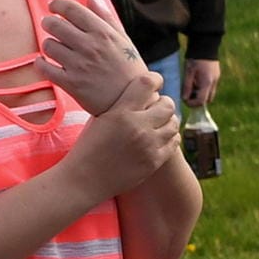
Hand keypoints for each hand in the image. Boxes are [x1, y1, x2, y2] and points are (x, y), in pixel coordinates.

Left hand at [34, 0, 154, 115]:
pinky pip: (44, 67)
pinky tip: (45, 63)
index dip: (57, 5)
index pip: (71, 9)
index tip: (53, 7)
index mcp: (103, 33)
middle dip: (49, 23)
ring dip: (48, 45)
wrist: (134, 103)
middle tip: (51, 27)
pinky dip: (40, 64)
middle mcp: (90, 46)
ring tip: (55, 49)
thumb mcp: (123, 40)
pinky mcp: (71, 83)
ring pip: (47, 45)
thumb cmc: (128, 69)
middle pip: (54, 25)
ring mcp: (79, 65)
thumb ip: (105, 16)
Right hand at [62, 76, 180, 200]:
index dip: (154, 79)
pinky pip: (174, 141)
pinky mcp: (155, 161)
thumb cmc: (87, 147)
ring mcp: (149, 145)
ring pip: (174, 123)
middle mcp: (138, 126)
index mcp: (120, 112)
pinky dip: (169, 137)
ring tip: (158, 122)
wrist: (84, 179)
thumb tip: (134, 94)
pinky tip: (159, 137)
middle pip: (167, 104)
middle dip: (163, 102)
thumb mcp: (98, 119)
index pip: (147, 84)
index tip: (154, 81)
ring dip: (167, 120)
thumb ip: (118, 106)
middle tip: (156, 105)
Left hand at [184, 58, 220, 107]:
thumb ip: (187, 86)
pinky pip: (210, 88)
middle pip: (207, 100)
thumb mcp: (188, 72)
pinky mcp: (216, 76)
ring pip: (209, 94)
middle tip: (187, 94)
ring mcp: (216, 80)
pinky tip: (195, 82)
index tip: (185, 100)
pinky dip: (203, 89)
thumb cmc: (194, 59)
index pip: (202, 101)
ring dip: (200, 95)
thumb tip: (185, 99)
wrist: (205, 46)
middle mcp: (214, 83)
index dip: (193, 103)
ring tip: (191, 87)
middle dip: (197, 100)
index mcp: (207, 83)